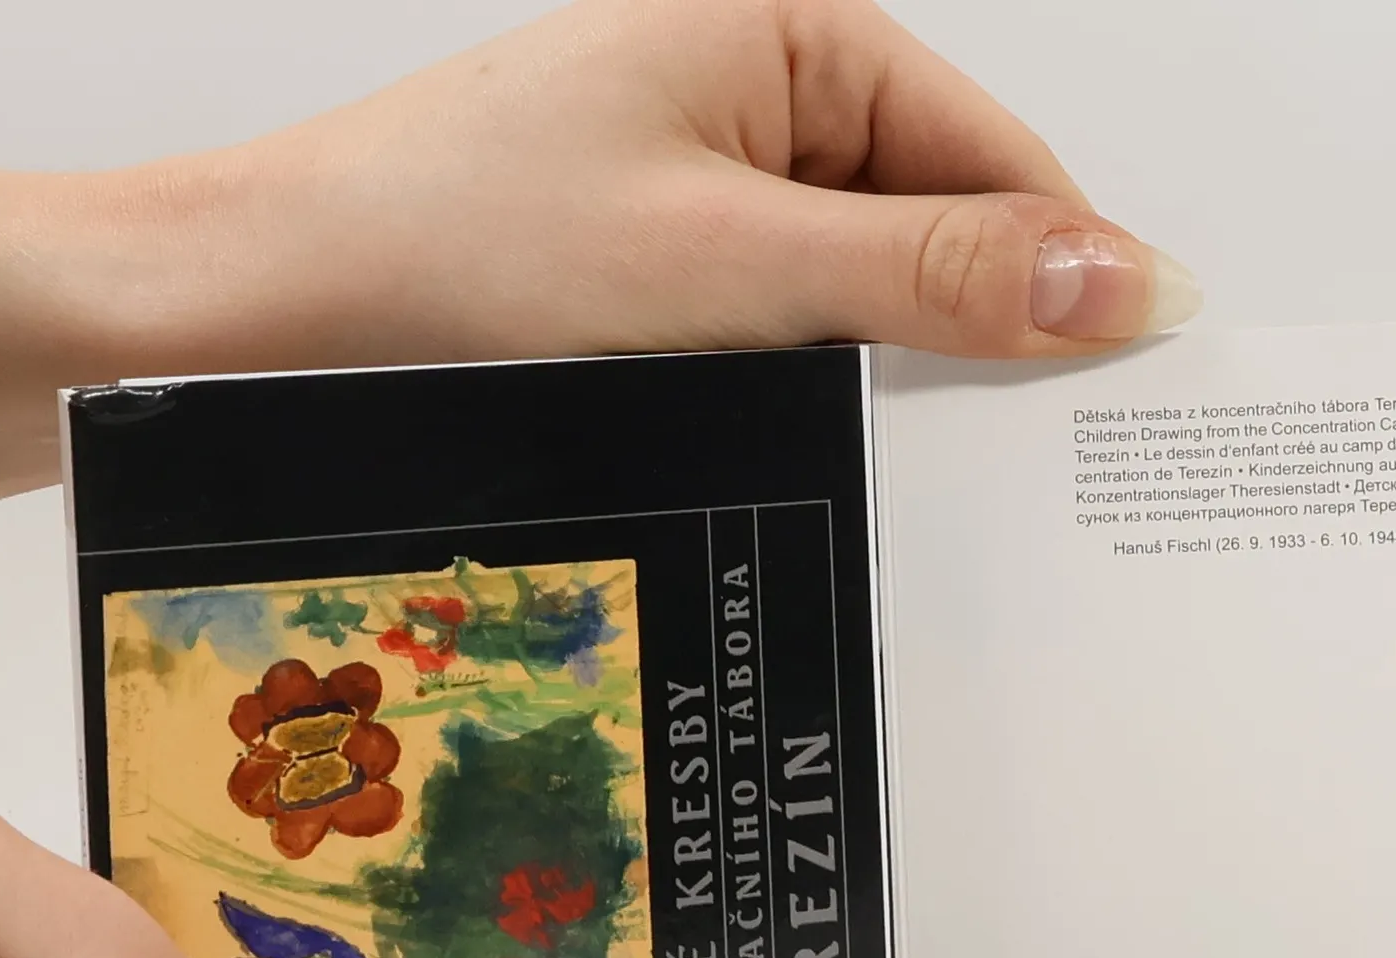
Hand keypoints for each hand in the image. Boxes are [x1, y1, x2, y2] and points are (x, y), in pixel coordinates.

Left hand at [0, 0, 1198, 513]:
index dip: (1067, 281)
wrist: (274, 309)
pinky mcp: (669, 272)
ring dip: (893, 382)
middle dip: (981, 344)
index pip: (1001, 163)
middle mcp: (762, 102)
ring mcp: (713, 190)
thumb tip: (1119, 278)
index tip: (1121, 402)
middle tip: (1019, 477)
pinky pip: (792, 331)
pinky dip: (820, 394)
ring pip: (869, 294)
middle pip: (945, 228)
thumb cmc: (462, 250)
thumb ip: (936, 273)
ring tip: (904, 475)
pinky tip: (814, 455)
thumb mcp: (733, 264)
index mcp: (796, 38)